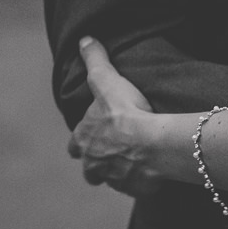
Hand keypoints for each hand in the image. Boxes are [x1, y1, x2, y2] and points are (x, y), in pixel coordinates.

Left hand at [68, 36, 163, 197]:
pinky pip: (136, 187)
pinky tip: (152, 170)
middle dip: (99, 164)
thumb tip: (84, 39)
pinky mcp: (135, 189)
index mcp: (83, 141)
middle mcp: (93, 163)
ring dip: (120, 172)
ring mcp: (114, 179)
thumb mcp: (107, 80)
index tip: (92, 137)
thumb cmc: (126, 112)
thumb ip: (95, 60)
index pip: (74, 146)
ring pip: (112, 180)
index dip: (82, 141)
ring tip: (137, 162)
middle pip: (90, 170)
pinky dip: (142, 180)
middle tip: (114, 153)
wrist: (153, 144)